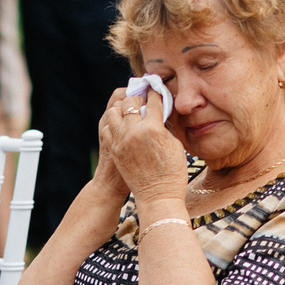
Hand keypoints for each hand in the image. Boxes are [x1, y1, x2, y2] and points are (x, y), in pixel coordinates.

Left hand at [95, 86, 186, 203]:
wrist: (157, 196)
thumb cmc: (172, 172)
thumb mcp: (175, 145)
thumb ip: (164, 126)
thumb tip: (158, 113)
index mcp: (153, 128)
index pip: (153, 101)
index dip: (155, 93)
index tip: (156, 88)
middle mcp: (134, 131)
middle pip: (130, 102)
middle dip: (138, 98)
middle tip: (143, 100)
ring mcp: (121, 140)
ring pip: (115, 112)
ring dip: (122, 109)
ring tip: (131, 112)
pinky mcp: (114, 149)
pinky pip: (109, 127)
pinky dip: (115, 122)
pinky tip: (123, 125)